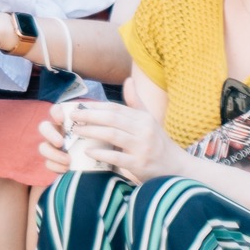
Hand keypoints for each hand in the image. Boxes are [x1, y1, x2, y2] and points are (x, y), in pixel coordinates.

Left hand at [56, 99, 177, 183]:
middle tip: (71, 116)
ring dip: (90, 131)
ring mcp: (142, 148)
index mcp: (143, 119)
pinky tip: (88, 151)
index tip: (78, 107)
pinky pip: (117, 156)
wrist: (177, 169)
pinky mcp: (140, 164)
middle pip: (111, 118)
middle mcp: (144, 131)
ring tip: (75, 131)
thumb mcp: (149, 120)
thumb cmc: (158, 143)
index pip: (115, 108)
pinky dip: (101, 153)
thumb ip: (135, 102)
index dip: (95, 106)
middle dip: (88, 116)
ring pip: (112, 135)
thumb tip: (128, 80)